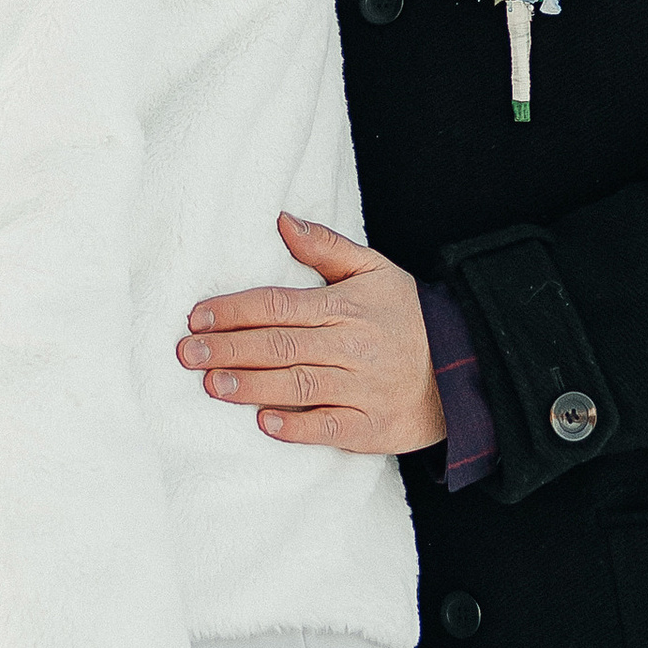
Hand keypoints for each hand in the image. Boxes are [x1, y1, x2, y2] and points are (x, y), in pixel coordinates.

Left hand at [178, 215, 444, 458]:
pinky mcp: (370, 427)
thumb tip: (282, 220)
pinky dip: (296, 426)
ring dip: (251, 386)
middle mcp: (352, 346)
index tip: (197, 316)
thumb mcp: (375, 270)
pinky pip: (329, 427)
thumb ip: (326, 247)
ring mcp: (362, 389)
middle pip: (281, 345)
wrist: (461, 368)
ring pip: (298, 385)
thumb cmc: (407, 317)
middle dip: (229, 348)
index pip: (280, 305)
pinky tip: (264, 422)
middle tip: (187, 353)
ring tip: (212, 384)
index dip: (235, 310)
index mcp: (347, 306)